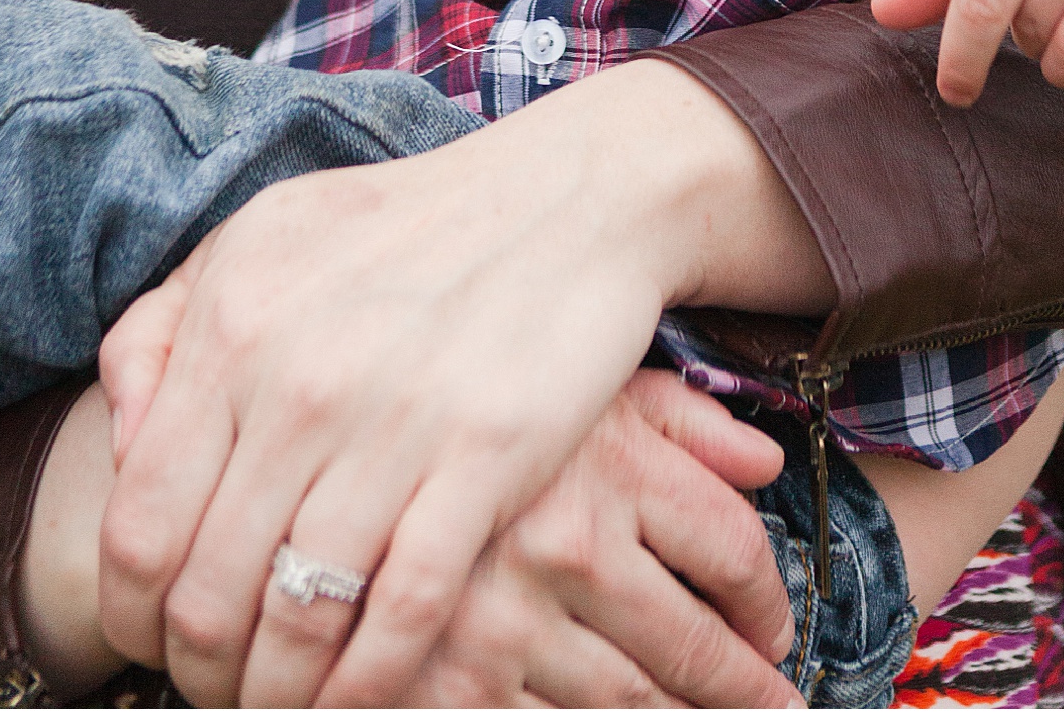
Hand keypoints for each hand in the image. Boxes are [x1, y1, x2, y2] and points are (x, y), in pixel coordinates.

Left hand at [94, 60, 827, 707]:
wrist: (568, 194)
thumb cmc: (401, 227)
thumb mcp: (258, 241)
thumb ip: (163, 332)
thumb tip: (118, 446)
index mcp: (233, 325)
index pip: (136, 527)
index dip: (130, 615)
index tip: (152, 640)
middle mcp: (300, 379)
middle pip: (207, 596)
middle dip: (201, 671)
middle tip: (222, 682)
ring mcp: (396, 422)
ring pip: (297, 623)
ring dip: (277, 694)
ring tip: (282, 700)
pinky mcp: (487, 458)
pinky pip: (404, 616)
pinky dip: (367, 685)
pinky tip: (355, 699)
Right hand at [402, 372, 799, 707]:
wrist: (290, 435)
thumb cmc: (451, 395)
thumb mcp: (563, 378)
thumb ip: (669, 416)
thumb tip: (762, 456)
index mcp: (605, 456)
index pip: (728, 547)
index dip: (762, 604)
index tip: (773, 633)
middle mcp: (564, 540)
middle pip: (689, 646)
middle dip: (740, 690)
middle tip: (773, 710)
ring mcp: (503, 622)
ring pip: (626, 705)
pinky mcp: (444, 685)